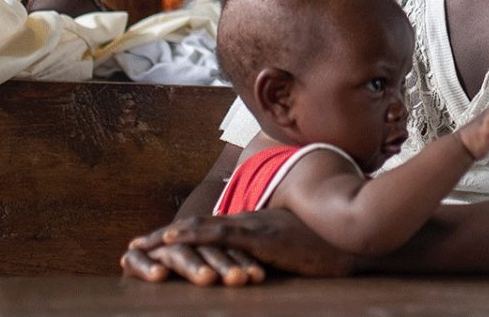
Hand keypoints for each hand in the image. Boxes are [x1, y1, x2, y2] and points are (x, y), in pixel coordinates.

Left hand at [126, 209, 353, 283]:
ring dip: (168, 237)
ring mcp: (254, 226)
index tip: (157, 244)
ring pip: (201, 228)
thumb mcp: (296, 251)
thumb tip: (260, 268)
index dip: (183, 236)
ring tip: (140, 245)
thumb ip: (274, 255)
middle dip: (163, 238)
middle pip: (198, 226)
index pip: (212, 230)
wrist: (354, 238)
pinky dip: (193, 235)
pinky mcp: (261, 236)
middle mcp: (250, 221)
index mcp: (256, 227)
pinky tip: (171, 239)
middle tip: (133, 245)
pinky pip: (220, 234)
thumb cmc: (330, 248)